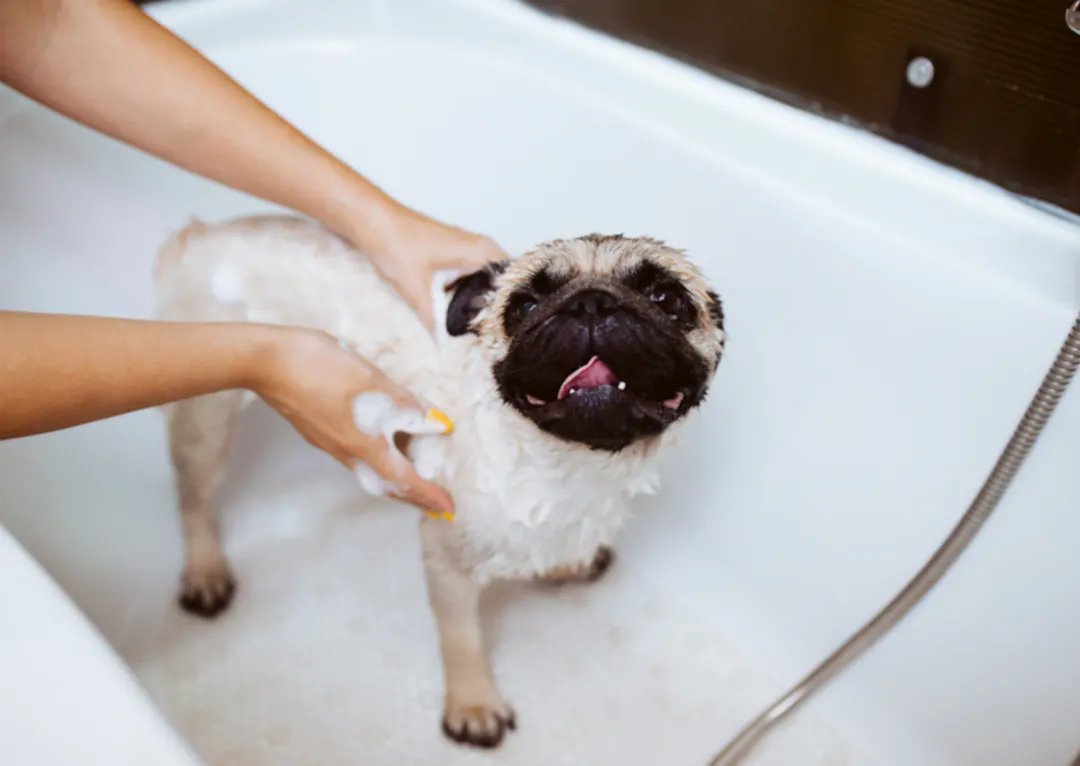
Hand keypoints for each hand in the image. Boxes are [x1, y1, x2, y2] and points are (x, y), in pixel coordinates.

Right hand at [253, 326, 454, 516]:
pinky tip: (385, 443)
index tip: (448, 508)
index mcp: (364, 444)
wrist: (267, 362)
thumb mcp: (372, 380)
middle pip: (385, 484)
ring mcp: (329, 443)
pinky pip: (357, 455)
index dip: (429, 494)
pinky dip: (379, 458)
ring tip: (416, 473)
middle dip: (413, 495)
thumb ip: (404, 403)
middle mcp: (346, 452)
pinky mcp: (319, 430)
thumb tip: (434, 423)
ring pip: (370, 470)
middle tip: (434, 501)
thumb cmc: (322, 368)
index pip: (404, 480)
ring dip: (396, 477)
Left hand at [358, 203, 508, 328]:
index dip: (511, 310)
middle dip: (497, 309)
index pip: (514, 284)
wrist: (373, 222)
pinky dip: (469, 292)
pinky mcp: (455, 251)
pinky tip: (459, 310)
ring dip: (483, 301)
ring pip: (488, 280)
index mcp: (482, 253)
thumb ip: (435, 325)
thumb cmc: (396, 245)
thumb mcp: (418, 293)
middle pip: (503, 284)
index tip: (505, 332)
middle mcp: (481, 247)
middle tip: (492, 335)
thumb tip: (445, 351)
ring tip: (478, 327)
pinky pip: (473, 275)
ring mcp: (468, 247)